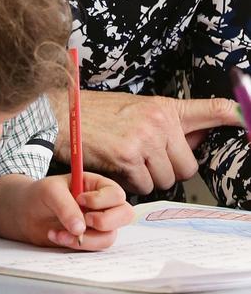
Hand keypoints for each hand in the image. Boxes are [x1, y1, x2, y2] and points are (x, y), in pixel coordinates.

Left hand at [0, 173, 132, 250]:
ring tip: (59, 232)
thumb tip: (81, 228)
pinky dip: (75, 245)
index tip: (80, 200)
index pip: (116, 194)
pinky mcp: (89, 239)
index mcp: (96, 186)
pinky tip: (56, 236)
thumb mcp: (50, 191)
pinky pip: (93, 248)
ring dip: (84, 238)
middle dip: (105, 221)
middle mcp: (102, 205)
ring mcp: (97, 224)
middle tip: (85, 221)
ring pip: (109, 236)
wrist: (25, 213)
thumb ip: (66, 206)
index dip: (102, 200)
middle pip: (125, 215)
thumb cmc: (39, 195)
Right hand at [49, 91, 240, 193]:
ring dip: (148, 180)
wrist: (60, 115)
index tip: (248, 122)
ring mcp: (145, 140)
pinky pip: (143, 186)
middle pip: (187, 166)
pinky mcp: (128, 157)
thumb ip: (165, 124)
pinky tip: (116, 170)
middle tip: (146, 163)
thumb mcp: (134, 108)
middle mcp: (160, 122)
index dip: (237, 118)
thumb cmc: (93, 113)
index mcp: (165, 107)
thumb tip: (195, 138)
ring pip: (166, 179)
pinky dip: (131, 186)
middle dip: (168, 170)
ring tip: (127, 165)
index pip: (215, 110)